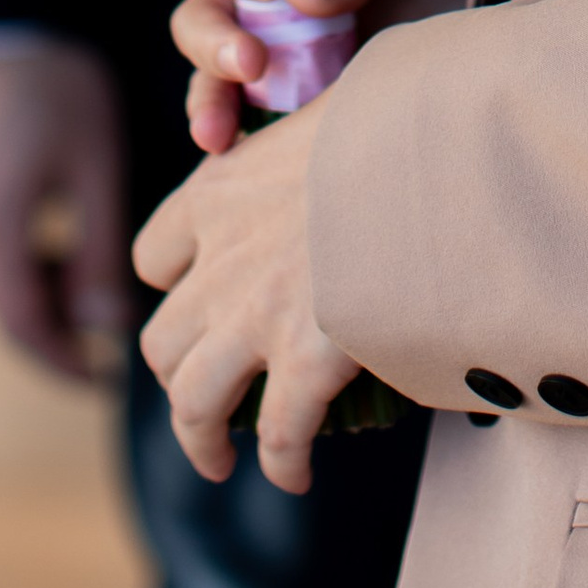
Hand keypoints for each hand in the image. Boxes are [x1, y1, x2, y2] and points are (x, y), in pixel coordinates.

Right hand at [0, 38, 131, 381]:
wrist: (14, 14)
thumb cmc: (64, 85)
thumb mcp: (95, 166)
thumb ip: (99, 248)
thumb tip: (107, 325)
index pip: (23, 322)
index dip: (64, 361)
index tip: (109, 382)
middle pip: (5, 310)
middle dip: (56, 341)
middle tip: (108, 359)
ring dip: (46, 304)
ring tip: (101, 306)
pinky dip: (32, 269)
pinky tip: (72, 256)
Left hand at [132, 89, 360, 492]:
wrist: (432, 144)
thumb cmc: (397, 112)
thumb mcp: (329, 112)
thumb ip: (317, 145)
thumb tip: (360, 138)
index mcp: (218, 193)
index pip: (154, 254)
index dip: (173, 286)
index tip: (200, 303)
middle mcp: (221, 259)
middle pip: (161, 341)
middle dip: (176, 377)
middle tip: (204, 400)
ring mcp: (256, 314)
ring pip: (192, 401)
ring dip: (200, 440)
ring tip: (220, 462)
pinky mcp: (303, 359)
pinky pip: (278, 435)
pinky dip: (283, 465)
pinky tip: (297, 476)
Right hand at [161, 0, 493, 152]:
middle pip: (202, 8)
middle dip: (211, 38)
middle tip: (250, 63)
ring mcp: (300, 34)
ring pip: (225, 70)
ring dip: (213, 97)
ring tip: (221, 133)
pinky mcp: (334, 82)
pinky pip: (278, 115)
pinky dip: (257, 140)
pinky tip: (248, 166)